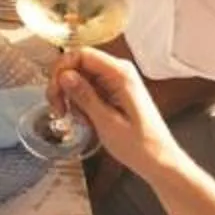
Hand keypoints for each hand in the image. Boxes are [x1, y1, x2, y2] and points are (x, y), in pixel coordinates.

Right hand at [48, 48, 177, 185]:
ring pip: (80, 77)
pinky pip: (89, 88)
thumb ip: (84, 96)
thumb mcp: (107, 122)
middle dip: (63, 85)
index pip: (81, 53)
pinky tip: (86, 121)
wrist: (160, 160)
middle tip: (59, 109)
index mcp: (121, 74)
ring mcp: (117, 81)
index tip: (54, 92)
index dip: (61, 69)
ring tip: (78, 120)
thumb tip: (64, 75)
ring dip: (71, 97)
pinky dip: (81, 103)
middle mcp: (119, 71)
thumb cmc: (140, 145)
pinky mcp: (115, 91)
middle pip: (78, 64)